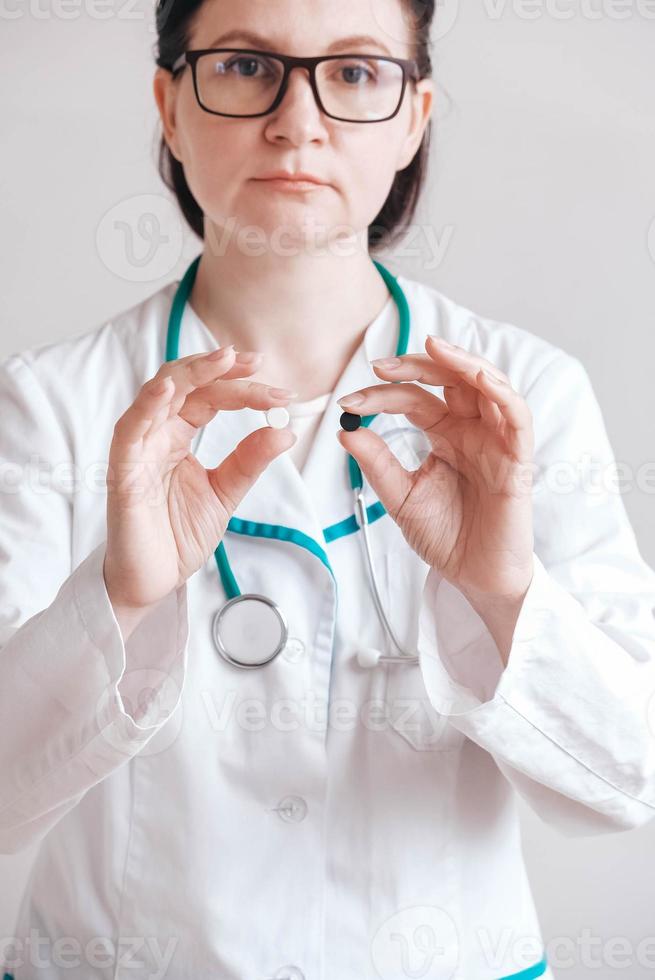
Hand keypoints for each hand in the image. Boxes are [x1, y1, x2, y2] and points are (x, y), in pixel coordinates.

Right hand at [104, 347, 295, 619]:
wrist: (154, 580)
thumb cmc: (178, 535)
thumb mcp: (225, 493)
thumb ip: (249, 461)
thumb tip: (284, 429)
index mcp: (179, 435)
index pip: (210, 397)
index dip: (242, 386)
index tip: (280, 392)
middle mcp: (157, 434)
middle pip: (186, 385)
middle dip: (221, 369)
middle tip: (256, 363)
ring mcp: (138, 449)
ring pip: (158, 395)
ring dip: (190, 374)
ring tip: (224, 360)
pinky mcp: (123, 472)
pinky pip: (130, 431)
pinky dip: (146, 406)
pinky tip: (167, 390)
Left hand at [336, 335, 534, 602]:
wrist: (475, 578)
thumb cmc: (445, 537)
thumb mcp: (400, 497)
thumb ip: (378, 463)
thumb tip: (346, 431)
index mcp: (445, 434)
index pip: (414, 398)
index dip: (382, 395)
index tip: (348, 403)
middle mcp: (471, 429)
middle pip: (450, 378)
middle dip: (418, 364)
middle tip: (381, 365)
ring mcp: (496, 440)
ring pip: (487, 384)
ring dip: (462, 361)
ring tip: (432, 348)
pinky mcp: (518, 458)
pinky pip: (516, 415)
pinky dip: (500, 391)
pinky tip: (476, 377)